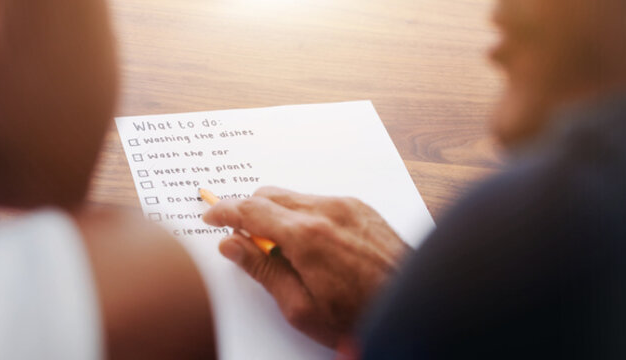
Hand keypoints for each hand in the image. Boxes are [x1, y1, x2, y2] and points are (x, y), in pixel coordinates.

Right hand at [202, 187, 411, 347]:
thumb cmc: (359, 316)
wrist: (415, 310)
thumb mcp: (299, 306)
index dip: (224, 211)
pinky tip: (310, 246)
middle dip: (250, 212)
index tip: (211, 215)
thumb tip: (232, 245)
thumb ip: (262, 270)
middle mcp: (327, 211)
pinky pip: (321, 203)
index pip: (250, 210)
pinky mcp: (363, 210)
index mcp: (306, 235)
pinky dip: (305, 216)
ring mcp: (348, 207)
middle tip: (244, 239)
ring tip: (282, 251)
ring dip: (279, 215)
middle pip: (271, 195)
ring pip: (296, 198)